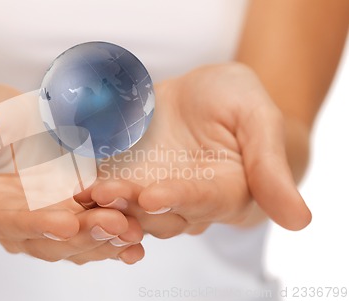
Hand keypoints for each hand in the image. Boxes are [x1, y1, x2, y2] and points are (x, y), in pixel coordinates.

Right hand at [0, 83, 143, 263]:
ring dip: (107, 236)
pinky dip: (116, 225)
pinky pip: (94, 218)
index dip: (38, 225)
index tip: (65, 224)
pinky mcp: (70, 201)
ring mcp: (47, 212)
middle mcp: (19, 221)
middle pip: (52, 237)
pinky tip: (142, 230)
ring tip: (136, 235)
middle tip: (117, 228)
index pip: (11, 223)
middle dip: (86, 234)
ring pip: (78, 235)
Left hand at [77, 63, 311, 237]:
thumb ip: (272, 167)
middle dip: (129, 206)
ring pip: (127, 208)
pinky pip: (106, 189)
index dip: (178, 198)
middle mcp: (184, 200)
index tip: (154, 196)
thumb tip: (300, 220)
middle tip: (103, 195)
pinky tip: (67, 183)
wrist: (205, 95)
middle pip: (157, 212)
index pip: (201, 201)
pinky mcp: (126, 177)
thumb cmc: (238, 103)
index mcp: (222, 191)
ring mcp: (151, 190)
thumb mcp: (258, 120)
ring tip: (81, 192)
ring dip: (103, 204)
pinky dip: (88, 189)